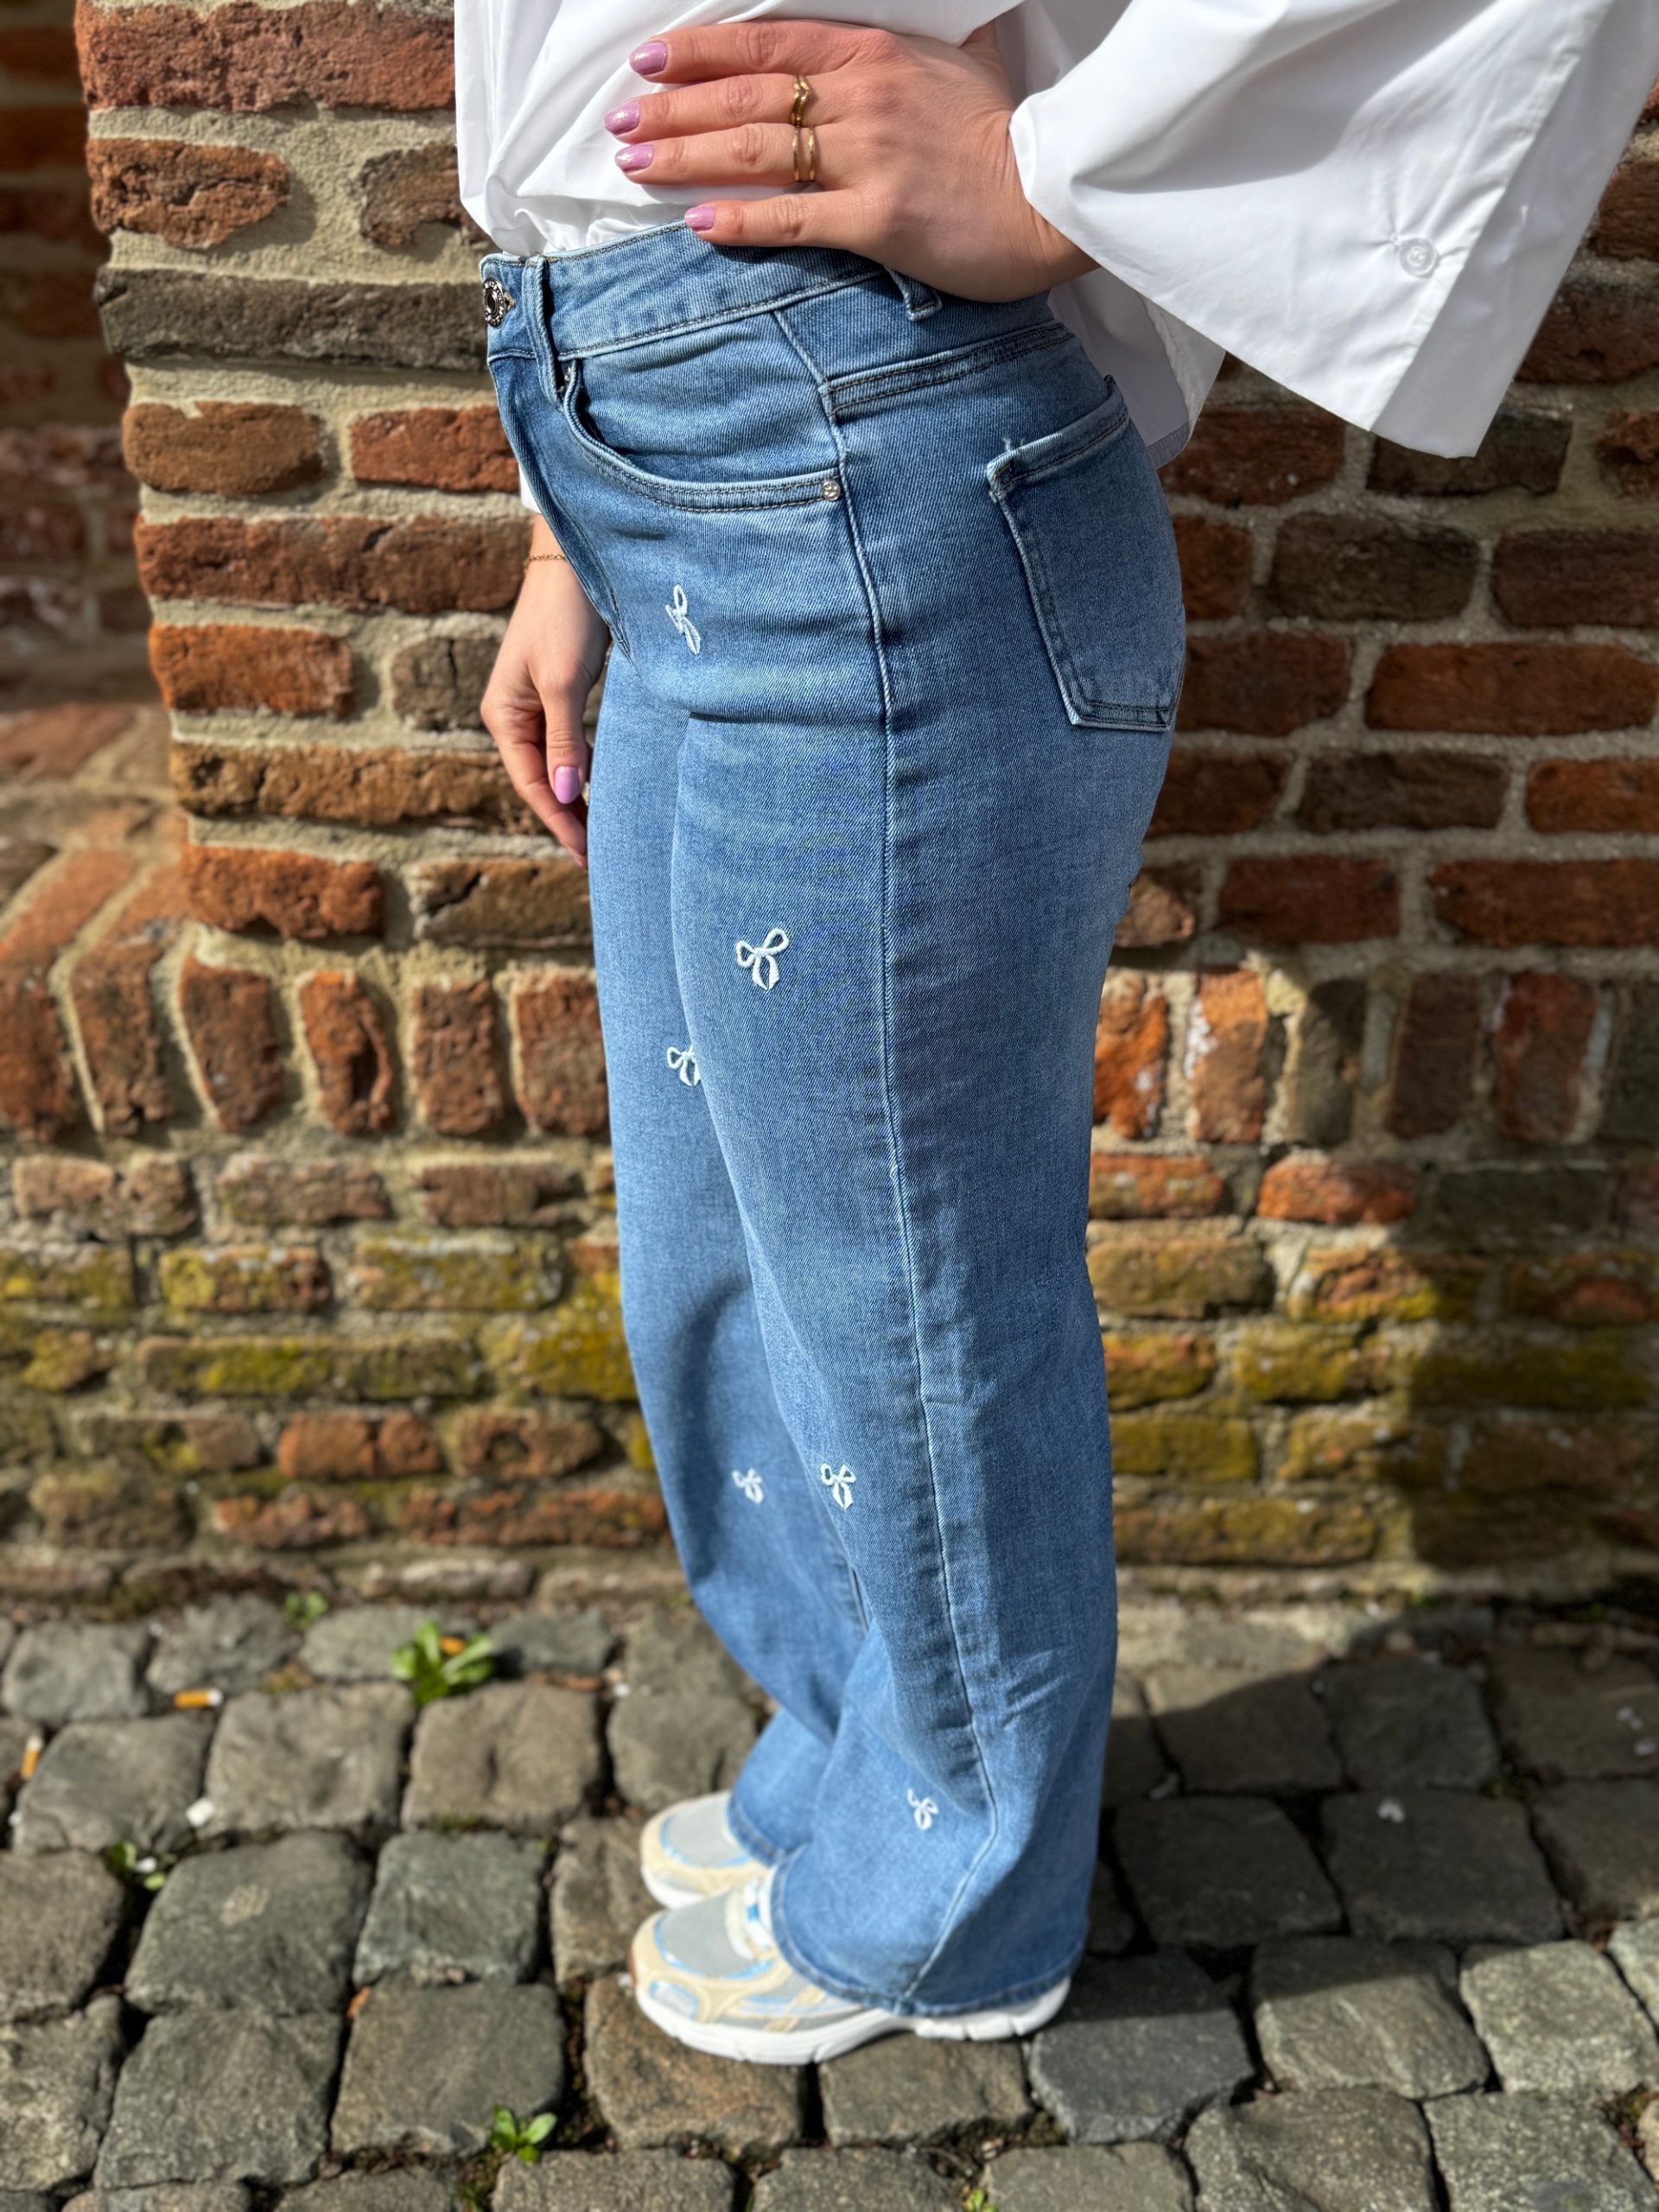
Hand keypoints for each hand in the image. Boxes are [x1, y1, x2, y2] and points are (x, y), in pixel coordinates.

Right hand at [481, 522, 608, 865]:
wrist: (574, 563)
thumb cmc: (564, 618)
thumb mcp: (564, 683)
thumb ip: (565, 742)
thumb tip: (568, 795)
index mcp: (504, 716)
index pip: (532, 784)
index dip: (559, 820)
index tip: (585, 853)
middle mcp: (513, 715)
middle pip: (539, 780)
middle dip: (565, 816)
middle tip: (596, 855)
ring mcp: (534, 704)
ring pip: (553, 764)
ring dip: (574, 796)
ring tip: (598, 831)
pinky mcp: (557, 692)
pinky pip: (566, 744)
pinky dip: (581, 768)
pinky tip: (598, 787)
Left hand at [604, 18, 1094, 301]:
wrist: (1052, 198)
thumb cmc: (1007, 139)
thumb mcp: (964, 65)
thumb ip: (922, 47)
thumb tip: (931, 25)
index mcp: (876, 55)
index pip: (768, 46)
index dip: (702, 53)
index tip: (651, 60)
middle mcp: (863, 99)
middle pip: (746, 99)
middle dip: (673, 108)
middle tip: (621, 120)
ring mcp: (868, 159)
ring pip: (755, 153)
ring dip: (685, 157)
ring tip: (635, 164)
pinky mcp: (877, 219)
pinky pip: (792, 219)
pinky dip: (740, 219)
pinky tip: (696, 222)